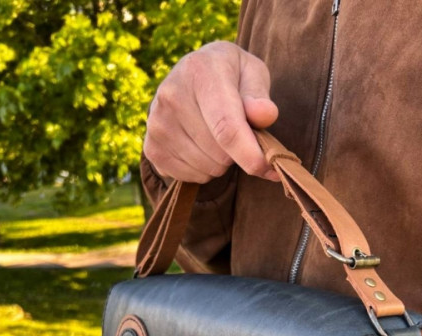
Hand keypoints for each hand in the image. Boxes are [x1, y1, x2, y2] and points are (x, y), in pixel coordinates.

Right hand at [143, 41, 279, 183]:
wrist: (192, 76)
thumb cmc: (230, 76)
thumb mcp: (252, 72)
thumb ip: (259, 95)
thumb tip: (265, 115)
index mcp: (200, 72)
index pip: (226, 127)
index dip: (250, 154)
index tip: (270, 169)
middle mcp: (171, 96)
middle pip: (219, 154)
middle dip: (238, 153)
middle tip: (237, 131)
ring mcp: (156, 124)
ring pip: (207, 169)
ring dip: (221, 162)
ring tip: (217, 135)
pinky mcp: (152, 148)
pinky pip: (191, 177)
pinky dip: (204, 170)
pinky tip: (201, 146)